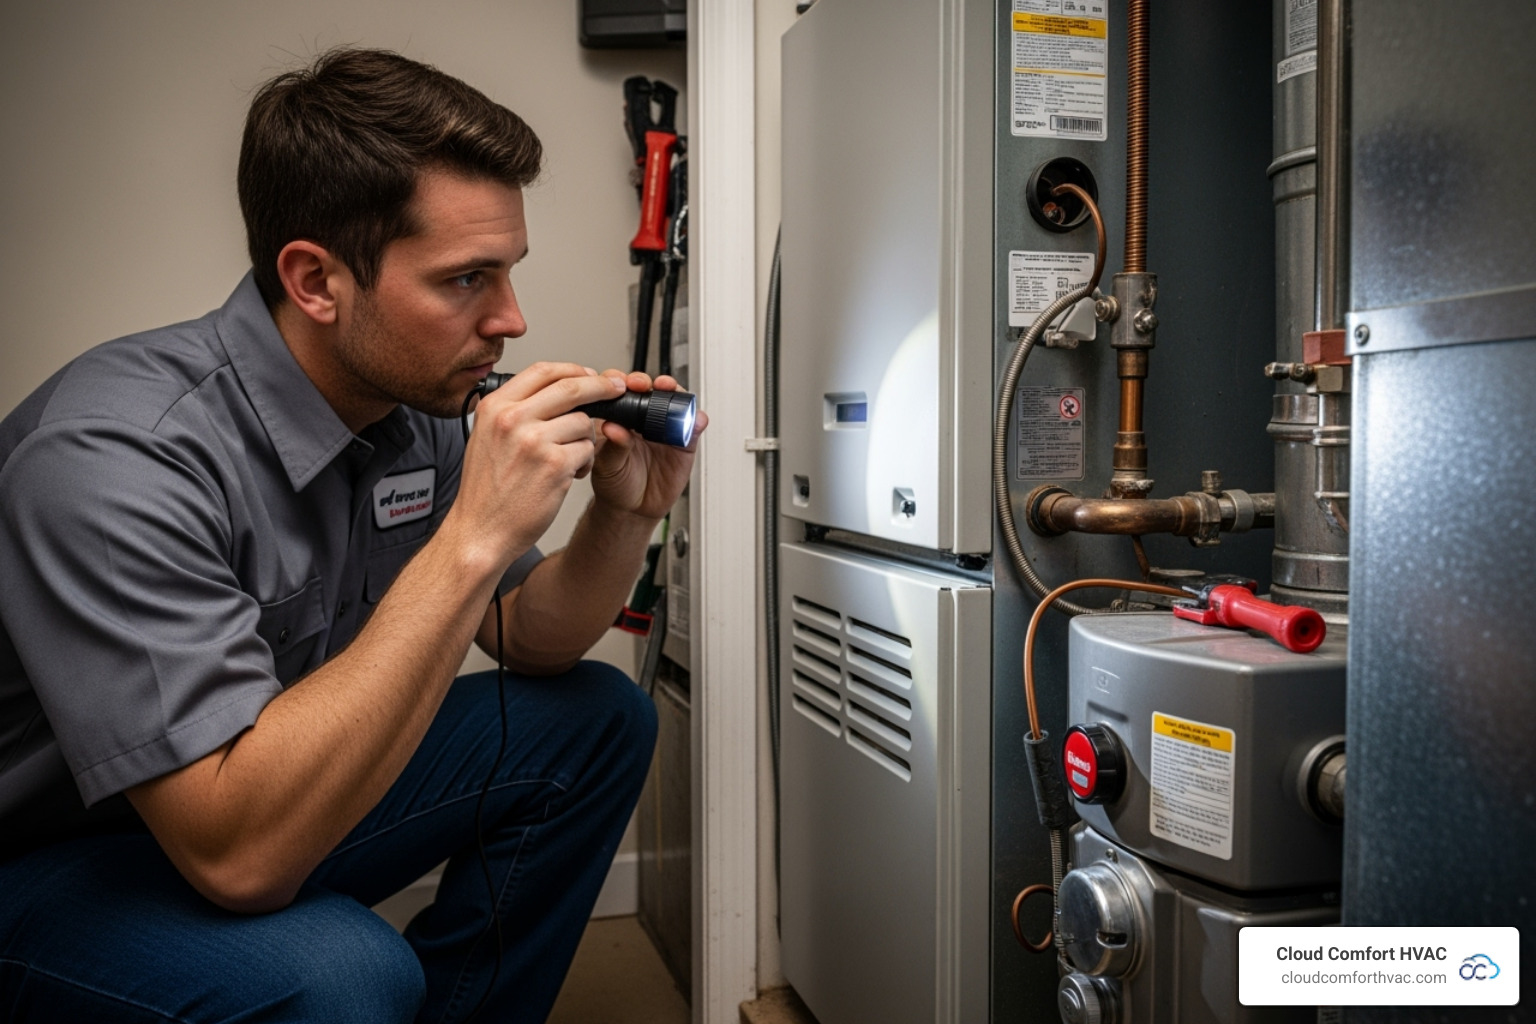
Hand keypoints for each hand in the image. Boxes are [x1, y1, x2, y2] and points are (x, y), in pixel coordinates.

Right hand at [449, 363, 629, 566]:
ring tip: (568, 460)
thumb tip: (556, 392)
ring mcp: (534, 441)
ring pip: (583, 423)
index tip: (588, 374)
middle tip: (615, 389)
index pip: (542, 370)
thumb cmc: (485, 492)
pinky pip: (587, 451)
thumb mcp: (487, 437)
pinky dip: (584, 463)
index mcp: (494, 407)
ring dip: (585, 440)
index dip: (572, 369)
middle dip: (600, 386)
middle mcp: (512, 419)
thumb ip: (515, 411)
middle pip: (571, 387)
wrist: (479, 531)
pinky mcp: (554, 465)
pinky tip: (568, 476)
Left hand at [588, 370, 707, 519]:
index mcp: (621, 418)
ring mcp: (665, 429)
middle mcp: (643, 419)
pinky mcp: (684, 443)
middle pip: (650, 389)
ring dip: (675, 392)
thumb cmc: (615, 482)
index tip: (622, 384)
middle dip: (648, 381)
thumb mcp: (607, 465)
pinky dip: (697, 420)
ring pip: (675, 402)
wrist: (633, 508)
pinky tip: (695, 419)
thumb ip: (613, 446)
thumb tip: (613, 428)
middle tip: (644, 384)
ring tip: (671, 390)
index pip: (622, 392)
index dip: (622, 382)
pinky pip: (693, 427)